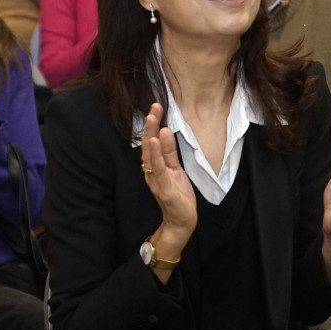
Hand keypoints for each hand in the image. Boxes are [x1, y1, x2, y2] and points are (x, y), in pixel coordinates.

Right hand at [140, 103, 195, 279]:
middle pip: (148, 145)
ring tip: (152, 120)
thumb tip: (166, 130)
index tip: (156, 107)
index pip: (152, 141)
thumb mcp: (176, 169)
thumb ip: (170, 152)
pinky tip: (156, 142)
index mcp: (154, 166)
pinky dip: (157, 155)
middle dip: (150, 125)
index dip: (152, 124)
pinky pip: (159, 169)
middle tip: (153, 107)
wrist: (182, 222)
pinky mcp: (164, 188)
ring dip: (151, 136)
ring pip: (151, 155)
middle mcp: (151, 171)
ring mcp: (157, 180)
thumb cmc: (178, 196)